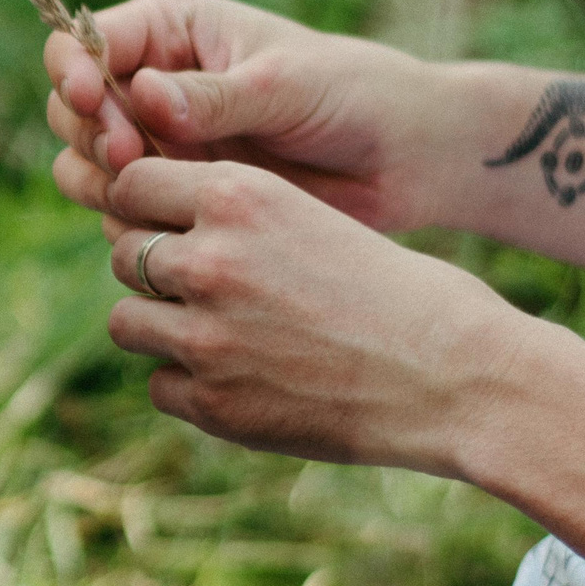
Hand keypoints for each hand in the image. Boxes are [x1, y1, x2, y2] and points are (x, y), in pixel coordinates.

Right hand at [46, 0, 453, 238]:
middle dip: (88, 132)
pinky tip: (163, 224)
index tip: (92, 99)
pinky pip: (120, 210)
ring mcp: (158, 141)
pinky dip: (125, 219)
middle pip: (71, 105)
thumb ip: (212, 96)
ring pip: (83, 161)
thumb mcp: (284, 85)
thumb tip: (141, 95)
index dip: (74, 69)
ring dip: (97, 178)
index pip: (87, 41)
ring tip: (142, 190)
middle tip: (131, 156)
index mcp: (172, 30)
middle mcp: (151, 82)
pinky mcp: (173, 192)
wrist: (399, 160)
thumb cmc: (352, 95)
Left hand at [103, 158, 531, 474]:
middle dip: (154, 269)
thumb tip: (161, 233)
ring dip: (162, 328)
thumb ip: (235, 222)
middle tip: (207, 289)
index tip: (170, 223)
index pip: (132, 183)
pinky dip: (190, 387)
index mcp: (239, 196)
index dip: (147, 205)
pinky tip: (248, 380)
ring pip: (127, 322)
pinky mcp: (213, 402)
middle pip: (124, 254)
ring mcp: (204, 336)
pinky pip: (160, 386)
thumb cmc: (403, 293)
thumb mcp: (313, 219)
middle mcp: (209, 259)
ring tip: (224, 335)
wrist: (460, 378)